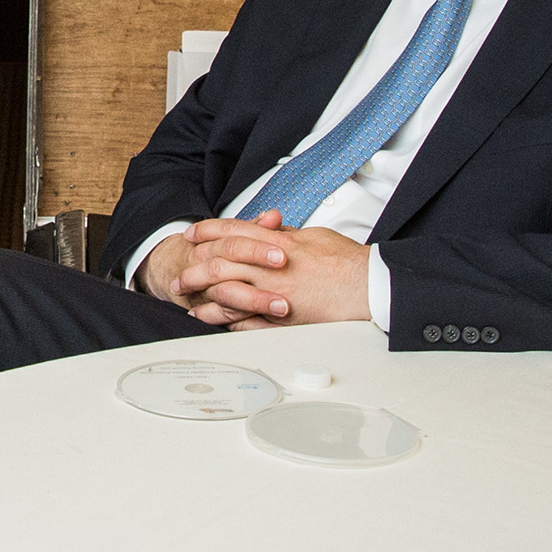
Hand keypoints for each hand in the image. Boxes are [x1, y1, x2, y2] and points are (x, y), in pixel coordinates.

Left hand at [155, 210, 372, 328]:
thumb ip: (287, 234)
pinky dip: (225, 320)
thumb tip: (270, 230)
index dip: (208, 231)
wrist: (370, 286)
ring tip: (188, 300)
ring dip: (204, 296)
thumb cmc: (347, 262)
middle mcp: (271, 267)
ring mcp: (275, 293)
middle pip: (220, 262)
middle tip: (181, 274)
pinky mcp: (283, 317)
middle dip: (196, 267)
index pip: (233, 232)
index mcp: (278, 243)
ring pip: (227, 291)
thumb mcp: (314, 237)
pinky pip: (246, 320)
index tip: (191, 234)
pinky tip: (212, 321)